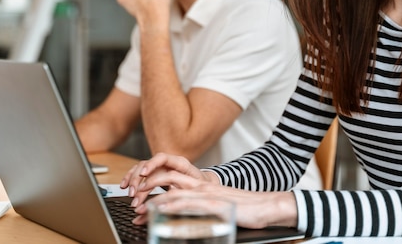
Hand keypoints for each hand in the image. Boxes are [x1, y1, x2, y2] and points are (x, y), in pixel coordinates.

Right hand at [120, 153, 217, 207]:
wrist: (203, 183)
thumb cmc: (199, 186)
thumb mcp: (194, 188)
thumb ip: (182, 189)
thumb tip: (169, 196)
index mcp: (180, 163)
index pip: (162, 158)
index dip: (152, 164)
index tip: (143, 174)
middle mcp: (168, 163)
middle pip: (148, 164)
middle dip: (139, 180)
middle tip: (134, 195)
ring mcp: (159, 167)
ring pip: (141, 168)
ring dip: (133, 181)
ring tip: (130, 195)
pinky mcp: (154, 173)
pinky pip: (138, 173)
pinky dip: (130, 179)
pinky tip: (124, 186)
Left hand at [131, 185, 297, 228]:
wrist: (267, 206)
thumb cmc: (246, 209)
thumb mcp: (218, 206)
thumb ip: (201, 208)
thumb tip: (185, 219)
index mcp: (202, 186)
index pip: (171, 182)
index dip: (153, 188)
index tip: (139, 201)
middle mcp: (203, 186)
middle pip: (168, 182)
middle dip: (147, 191)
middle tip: (133, 204)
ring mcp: (208, 193)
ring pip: (175, 192)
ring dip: (155, 202)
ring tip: (139, 212)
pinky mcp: (215, 203)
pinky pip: (190, 203)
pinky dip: (174, 206)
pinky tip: (163, 211)